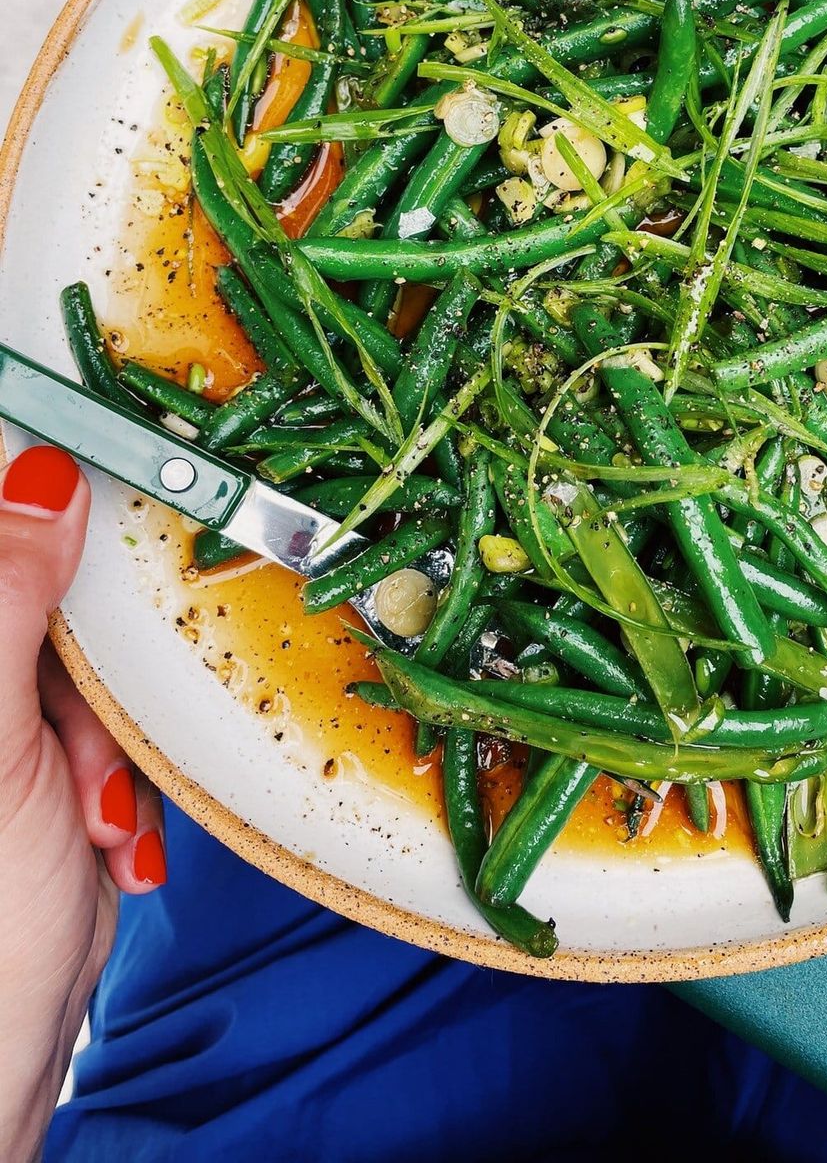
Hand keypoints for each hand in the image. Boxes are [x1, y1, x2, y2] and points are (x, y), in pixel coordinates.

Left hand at [0, 446, 165, 1161]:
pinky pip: (122, 715)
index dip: (39, 496)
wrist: (9, 1038)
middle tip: (85, 730)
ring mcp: (13, 717)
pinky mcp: (63, 757)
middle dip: (91, 665)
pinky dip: (131, 767)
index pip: (1, 529)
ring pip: (100, 657)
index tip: (107, 472)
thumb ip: (7, 603)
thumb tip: (39, 482)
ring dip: (118, 729)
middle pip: (52, 595)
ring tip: (90, 803)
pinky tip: (103, 825)